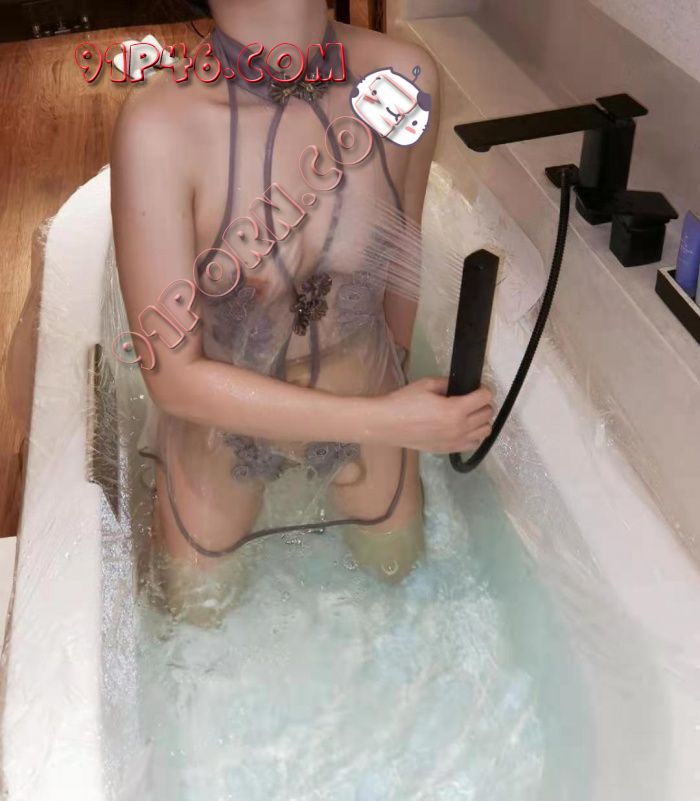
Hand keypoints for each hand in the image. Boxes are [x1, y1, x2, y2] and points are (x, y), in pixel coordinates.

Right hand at [377, 377, 493, 452]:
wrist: (387, 424)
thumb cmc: (404, 402)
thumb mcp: (427, 384)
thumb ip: (448, 383)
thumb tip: (460, 386)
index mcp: (455, 409)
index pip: (484, 398)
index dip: (484, 389)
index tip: (477, 388)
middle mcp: (460, 428)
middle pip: (487, 414)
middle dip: (483, 404)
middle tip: (472, 399)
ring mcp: (456, 442)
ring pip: (485, 431)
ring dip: (481, 420)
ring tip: (469, 415)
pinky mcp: (449, 450)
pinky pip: (474, 444)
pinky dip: (474, 435)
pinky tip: (464, 429)